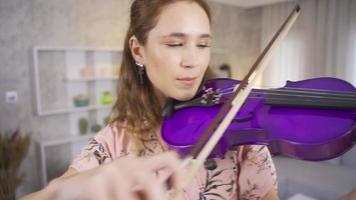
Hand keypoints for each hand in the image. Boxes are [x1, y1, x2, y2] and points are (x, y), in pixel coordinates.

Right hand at [48, 152, 183, 199]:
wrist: (66, 193)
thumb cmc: (102, 193)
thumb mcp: (127, 191)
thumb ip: (143, 193)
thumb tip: (167, 197)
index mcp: (138, 165)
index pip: (168, 159)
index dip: (178, 174)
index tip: (177, 189)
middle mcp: (127, 164)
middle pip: (150, 182)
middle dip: (154, 198)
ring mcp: (110, 171)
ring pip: (128, 198)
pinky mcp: (95, 183)